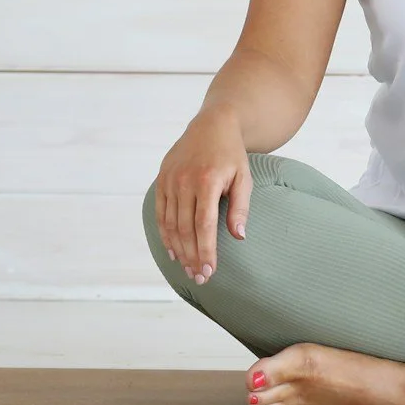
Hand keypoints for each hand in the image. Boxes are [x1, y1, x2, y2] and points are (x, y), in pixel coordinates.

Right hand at [152, 108, 250, 284]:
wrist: (211, 125)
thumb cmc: (232, 155)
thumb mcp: (244, 178)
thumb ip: (240, 207)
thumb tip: (239, 237)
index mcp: (207, 181)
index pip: (203, 226)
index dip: (205, 251)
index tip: (209, 272)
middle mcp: (184, 181)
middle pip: (185, 229)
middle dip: (192, 257)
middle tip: (200, 278)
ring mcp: (170, 180)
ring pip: (170, 224)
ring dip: (178, 250)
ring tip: (188, 269)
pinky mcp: (162, 180)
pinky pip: (160, 213)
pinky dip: (165, 234)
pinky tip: (173, 251)